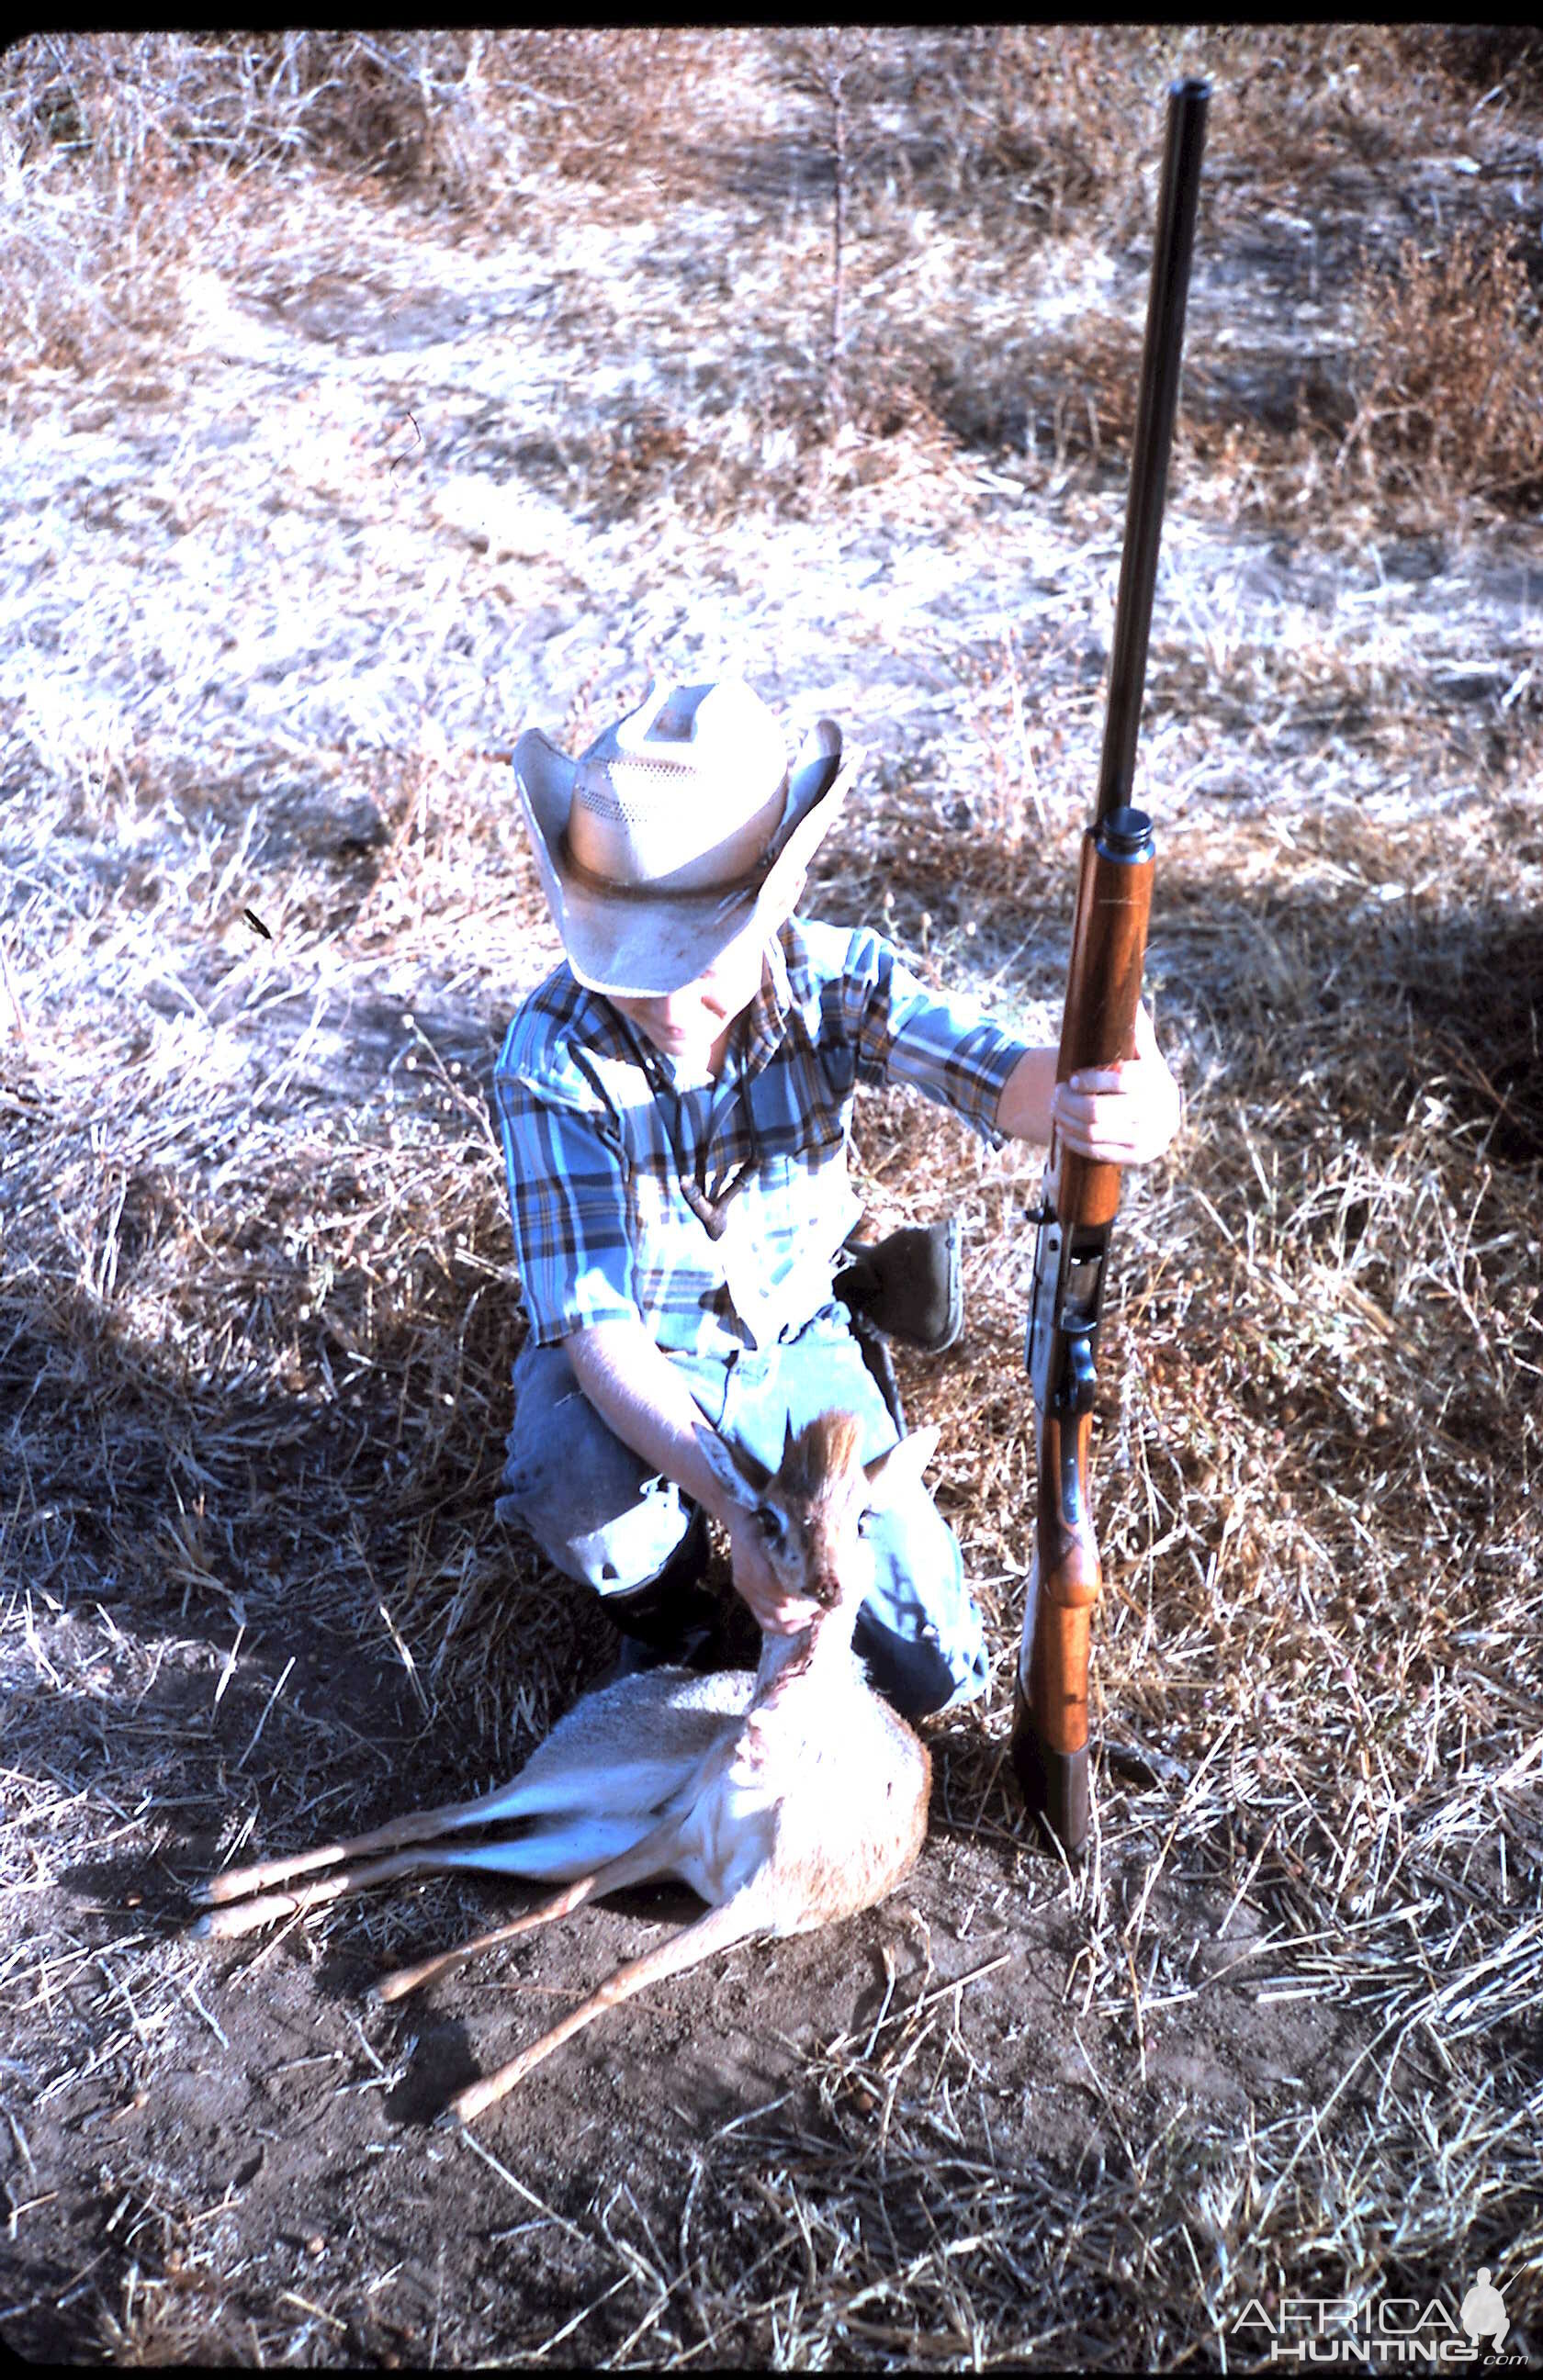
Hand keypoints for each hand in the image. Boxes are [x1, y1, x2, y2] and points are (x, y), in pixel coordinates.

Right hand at [724, 1506, 820, 1636]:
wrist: (740, 1517)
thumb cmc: (768, 1518)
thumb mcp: (784, 1525)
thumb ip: (802, 1545)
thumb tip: (833, 1559)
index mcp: (755, 1555)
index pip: (777, 1587)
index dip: (800, 1597)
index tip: (820, 1596)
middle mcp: (747, 1576)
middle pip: (778, 1607)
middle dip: (803, 1610)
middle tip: (821, 1605)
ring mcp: (745, 1587)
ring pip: (771, 1618)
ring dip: (795, 1620)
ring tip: (812, 1614)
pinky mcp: (745, 1594)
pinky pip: (763, 1620)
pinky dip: (782, 1627)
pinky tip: (799, 1623)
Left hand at [1049, 1001, 1181, 1165]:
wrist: (1154, 1115)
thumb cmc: (1138, 1076)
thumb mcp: (1141, 1053)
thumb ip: (1137, 1031)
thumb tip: (1133, 997)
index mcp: (1160, 1082)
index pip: (1121, 1081)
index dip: (1092, 1081)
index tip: (1071, 1079)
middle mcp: (1161, 1112)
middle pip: (1101, 1110)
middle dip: (1069, 1102)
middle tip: (1053, 1095)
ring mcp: (1152, 1138)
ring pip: (1095, 1132)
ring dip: (1068, 1120)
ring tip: (1055, 1110)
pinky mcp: (1140, 1157)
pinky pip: (1099, 1152)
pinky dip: (1076, 1140)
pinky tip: (1064, 1130)